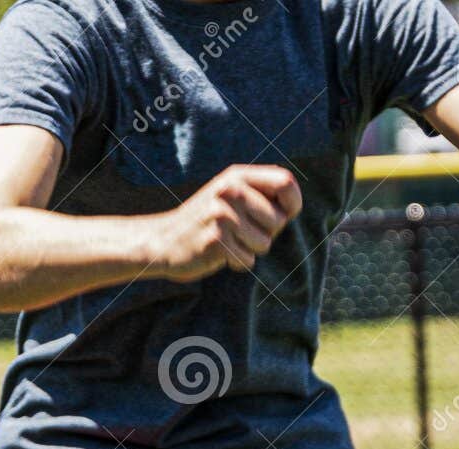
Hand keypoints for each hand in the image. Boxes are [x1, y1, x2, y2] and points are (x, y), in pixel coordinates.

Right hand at [144, 165, 302, 281]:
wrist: (165, 240)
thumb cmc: (207, 222)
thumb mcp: (230, 197)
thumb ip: (259, 195)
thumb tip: (293, 205)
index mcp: (237, 175)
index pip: (285, 182)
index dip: (293, 203)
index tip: (286, 215)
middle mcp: (231, 190)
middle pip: (278, 220)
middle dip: (267, 233)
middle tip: (242, 233)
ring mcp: (223, 214)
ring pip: (265, 243)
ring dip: (251, 250)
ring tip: (229, 242)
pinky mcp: (217, 240)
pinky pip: (248, 260)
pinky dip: (238, 263)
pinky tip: (219, 254)